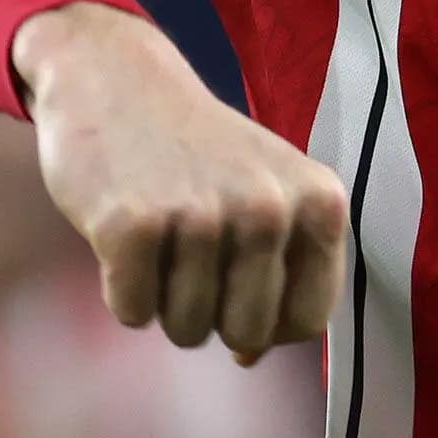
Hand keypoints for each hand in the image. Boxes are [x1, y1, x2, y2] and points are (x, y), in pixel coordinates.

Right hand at [15, 1, 348, 364]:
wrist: (117, 79)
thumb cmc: (201, 152)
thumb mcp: (269, 195)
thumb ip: (282, 274)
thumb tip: (250, 357)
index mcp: (320, 202)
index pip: (309, 320)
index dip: (269, 322)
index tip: (242, 282)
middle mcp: (269, 209)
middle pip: (248, 334)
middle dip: (215, 314)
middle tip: (194, 252)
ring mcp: (201, 216)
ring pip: (188, 330)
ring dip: (166, 299)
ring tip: (164, 234)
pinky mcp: (132, 226)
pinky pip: (133, 313)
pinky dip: (122, 288)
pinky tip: (124, 231)